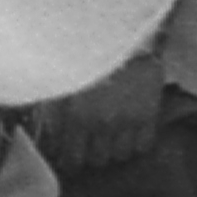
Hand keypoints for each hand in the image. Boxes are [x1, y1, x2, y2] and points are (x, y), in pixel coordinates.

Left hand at [35, 49, 166, 176]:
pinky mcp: (149, 114)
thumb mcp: (62, 84)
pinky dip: (136, 143)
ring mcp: (129, 121)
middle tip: (90, 144)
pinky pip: (143, 145)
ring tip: (110, 138)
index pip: (72, 159)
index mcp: (77, 117)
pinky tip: (129, 132)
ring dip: (114, 149)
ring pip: (121, 155)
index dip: (70, 160)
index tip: (71, 156)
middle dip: (92, 154)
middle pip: (98, 160)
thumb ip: (52, 114)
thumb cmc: (86, 57)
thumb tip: (47, 138)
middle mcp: (103, 124)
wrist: (122, 35)